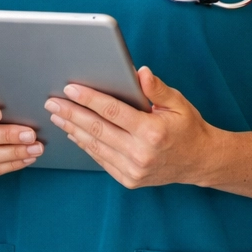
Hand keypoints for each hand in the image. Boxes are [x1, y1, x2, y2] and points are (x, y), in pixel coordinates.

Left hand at [44, 67, 218, 188]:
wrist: (199, 162)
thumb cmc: (188, 128)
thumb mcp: (178, 103)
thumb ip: (157, 88)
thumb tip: (140, 72)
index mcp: (152, 131)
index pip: (113, 111)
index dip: (89, 99)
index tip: (70, 88)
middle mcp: (140, 153)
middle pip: (97, 129)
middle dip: (71, 114)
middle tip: (52, 102)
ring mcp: (133, 170)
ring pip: (95, 146)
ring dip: (73, 130)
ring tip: (56, 116)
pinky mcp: (128, 179)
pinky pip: (100, 159)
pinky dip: (85, 145)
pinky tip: (74, 133)